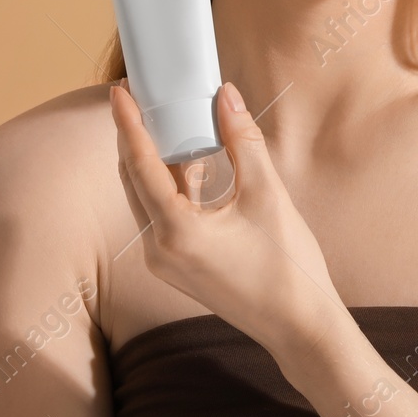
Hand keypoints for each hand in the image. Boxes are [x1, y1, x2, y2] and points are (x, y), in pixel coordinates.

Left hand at [109, 78, 345, 359]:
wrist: (299, 325)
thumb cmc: (287, 267)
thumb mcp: (268, 194)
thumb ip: (243, 141)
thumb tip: (226, 97)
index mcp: (176, 233)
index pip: (140, 166)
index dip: (128, 124)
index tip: (119, 91)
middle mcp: (160, 250)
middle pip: (134, 181)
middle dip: (134, 137)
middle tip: (138, 98)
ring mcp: (165, 262)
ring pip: (146, 198)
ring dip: (152, 161)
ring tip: (161, 122)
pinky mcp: (177, 266)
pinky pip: (162, 215)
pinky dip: (170, 185)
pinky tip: (189, 162)